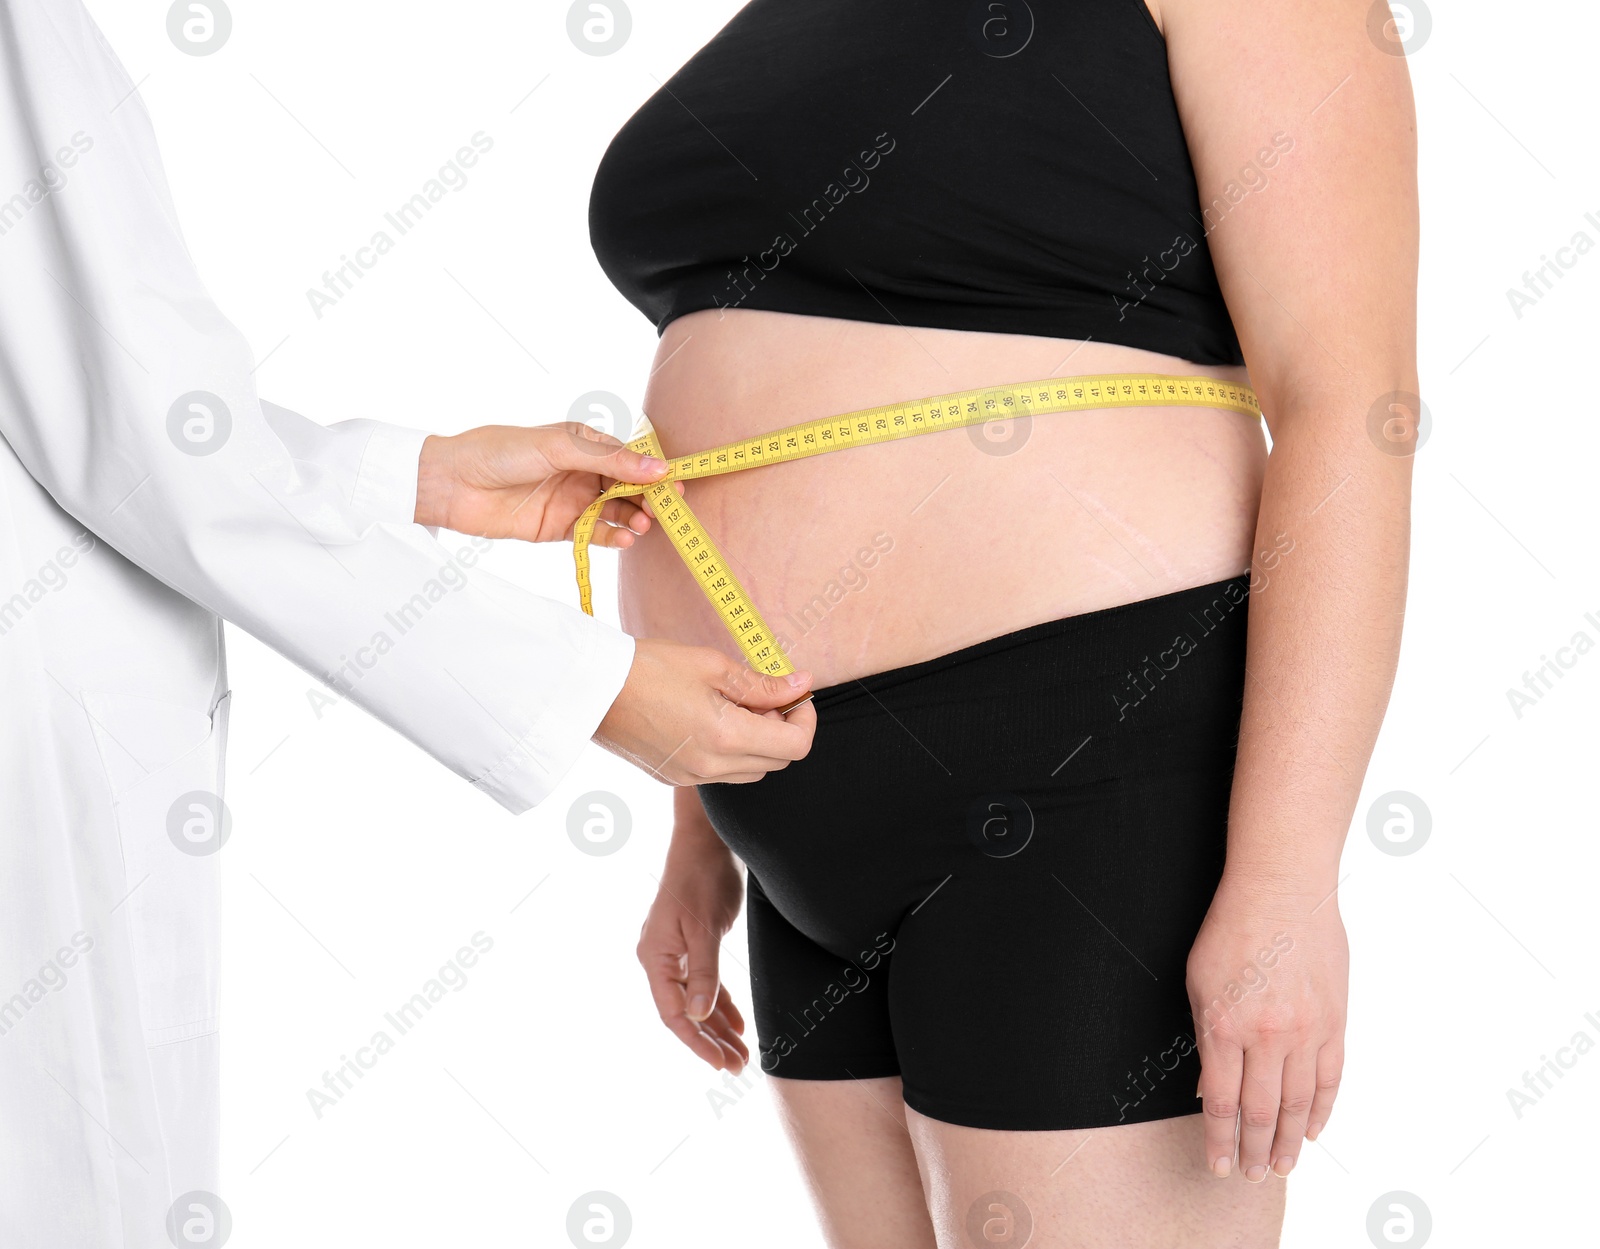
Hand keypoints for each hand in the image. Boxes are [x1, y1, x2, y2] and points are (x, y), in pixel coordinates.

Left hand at [414, 422, 669, 546]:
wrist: (452, 483)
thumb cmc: (501, 451)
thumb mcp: (559, 446)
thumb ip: (609, 459)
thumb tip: (657, 467)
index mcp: (584, 444)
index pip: (630, 457)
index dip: (654, 471)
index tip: (676, 484)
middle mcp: (582, 471)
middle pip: (628, 488)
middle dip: (649, 499)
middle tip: (666, 512)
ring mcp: (572, 500)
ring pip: (615, 512)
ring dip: (633, 519)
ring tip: (643, 526)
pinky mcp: (559, 528)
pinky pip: (594, 534)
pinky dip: (611, 538)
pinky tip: (624, 539)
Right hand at [593, 638, 817, 783]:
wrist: (591, 689)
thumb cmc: (649, 667)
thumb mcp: (712, 665)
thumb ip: (762, 683)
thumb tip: (800, 685)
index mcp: (726, 738)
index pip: (795, 746)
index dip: (805, 718)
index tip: (795, 692)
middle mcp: (712, 768)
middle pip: (777, 762)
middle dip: (783, 728)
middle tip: (765, 693)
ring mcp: (691, 778)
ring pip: (751, 771)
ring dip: (758, 742)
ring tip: (735, 705)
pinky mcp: (674, 778)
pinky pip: (721, 772)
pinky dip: (730, 750)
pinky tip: (710, 718)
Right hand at [638, 805, 748, 1072]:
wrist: (706, 842)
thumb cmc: (701, 878)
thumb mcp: (705, 928)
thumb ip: (704, 972)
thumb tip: (699, 1015)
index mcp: (655, 957)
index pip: (673, 1013)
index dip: (696, 1042)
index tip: (720, 1064)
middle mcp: (661, 959)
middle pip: (684, 1012)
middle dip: (710, 1041)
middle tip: (737, 1066)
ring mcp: (676, 953)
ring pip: (697, 1001)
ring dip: (718, 1027)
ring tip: (741, 1054)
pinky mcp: (694, 945)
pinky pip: (706, 984)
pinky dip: (721, 1004)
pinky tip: (737, 1024)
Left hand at [1186, 873, 1347, 1182]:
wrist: (1283, 891)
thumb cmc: (1231, 928)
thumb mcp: (1198, 982)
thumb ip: (1205, 1039)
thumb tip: (1209, 1088)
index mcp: (1226, 1027)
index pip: (1223, 1103)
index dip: (1220, 1141)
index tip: (1218, 1165)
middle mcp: (1269, 1036)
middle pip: (1261, 1112)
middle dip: (1254, 1151)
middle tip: (1250, 1177)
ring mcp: (1307, 1031)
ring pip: (1299, 1103)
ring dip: (1288, 1141)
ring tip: (1280, 1168)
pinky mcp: (1335, 1021)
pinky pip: (1331, 1078)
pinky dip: (1322, 1109)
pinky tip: (1311, 1130)